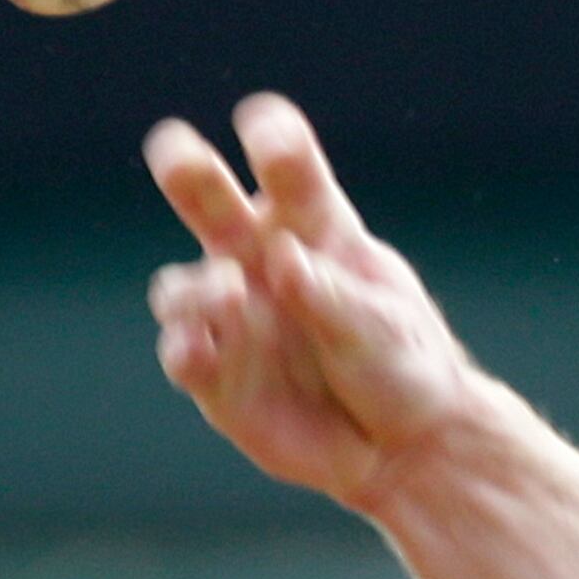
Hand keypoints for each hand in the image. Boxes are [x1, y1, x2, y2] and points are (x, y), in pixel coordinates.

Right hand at [143, 93, 496, 512]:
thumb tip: (283, 258)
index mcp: (318, 232)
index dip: (274, 142)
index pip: (291, 174)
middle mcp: (262, 263)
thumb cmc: (404, 370)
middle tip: (174, 145)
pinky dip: (186, 347)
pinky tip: (198, 348)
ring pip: (185, 286)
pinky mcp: (217, 375)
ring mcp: (233, 317)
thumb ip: (332, 296)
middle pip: (209, 203)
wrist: (404, 450)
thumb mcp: (384, 329)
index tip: (266, 127)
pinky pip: (185, 353)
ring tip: (231, 292)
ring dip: (198, 286)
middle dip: (186, 170)